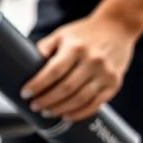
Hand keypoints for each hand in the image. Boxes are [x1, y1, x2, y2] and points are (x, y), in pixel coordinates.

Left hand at [21, 14, 136, 121]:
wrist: (118, 27)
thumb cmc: (84, 33)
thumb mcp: (61, 34)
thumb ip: (44, 49)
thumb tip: (23, 66)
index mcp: (76, 48)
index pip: (54, 71)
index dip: (38, 85)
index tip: (25, 93)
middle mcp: (93, 60)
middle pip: (66, 88)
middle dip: (47, 100)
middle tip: (34, 106)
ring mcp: (105, 73)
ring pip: (80, 98)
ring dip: (61, 109)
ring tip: (47, 112)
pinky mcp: (114, 83)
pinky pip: (96, 103)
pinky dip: (80, 113)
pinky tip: (66, 116)